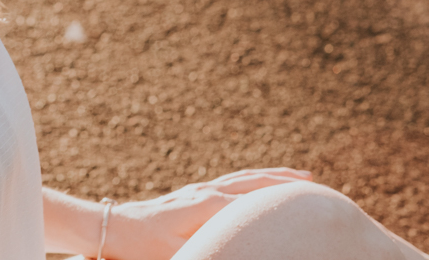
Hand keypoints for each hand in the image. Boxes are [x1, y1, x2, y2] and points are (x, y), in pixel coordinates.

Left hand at [105, 167, 312, 259]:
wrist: (113, 228)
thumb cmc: (143, 247)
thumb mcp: (178, 254)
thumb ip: (209, 247)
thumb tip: (235, 247)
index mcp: (207, 206)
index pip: (252, 200)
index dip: (281, 200)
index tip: (312, 202)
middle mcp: (205, 192)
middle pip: (252, 182)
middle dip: (283, 182)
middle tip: (314, 183)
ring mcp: (198, 190)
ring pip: (242, 179)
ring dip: (269, 176)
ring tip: (298, 177)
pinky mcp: (192, 194)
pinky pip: (229, 183)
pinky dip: (250, 180)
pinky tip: (258, 184)